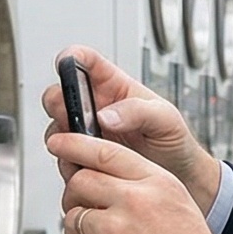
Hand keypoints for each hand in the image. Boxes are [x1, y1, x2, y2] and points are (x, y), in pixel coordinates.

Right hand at [44, 45, 221, 212]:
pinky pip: (63, 157)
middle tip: (77, 116)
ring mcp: (86, 133)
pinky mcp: (83, 158)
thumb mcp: (165, 118)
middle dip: (60, 102)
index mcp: (114, 86)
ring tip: (89, 147)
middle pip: (59, 94)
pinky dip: (69, 161)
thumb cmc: (173, 140)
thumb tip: (106, 116)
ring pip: (56, 129)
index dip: (72, 57)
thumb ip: (137, 111)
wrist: (177, 176)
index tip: (66, 62)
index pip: (86, 61)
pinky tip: (88, 165)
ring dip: (64, 137)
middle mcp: (95, 107)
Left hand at [51, 130, 232, 233]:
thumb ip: (143, 190)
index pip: (106, 151)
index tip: (59, 143)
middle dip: (76, 199)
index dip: (76, 144)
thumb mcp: (179, 210)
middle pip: (80, 182)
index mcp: (159, 184)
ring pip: (71, 219)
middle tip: (87, 216)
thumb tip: (102, 182)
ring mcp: (116, 230)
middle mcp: (136, 201)